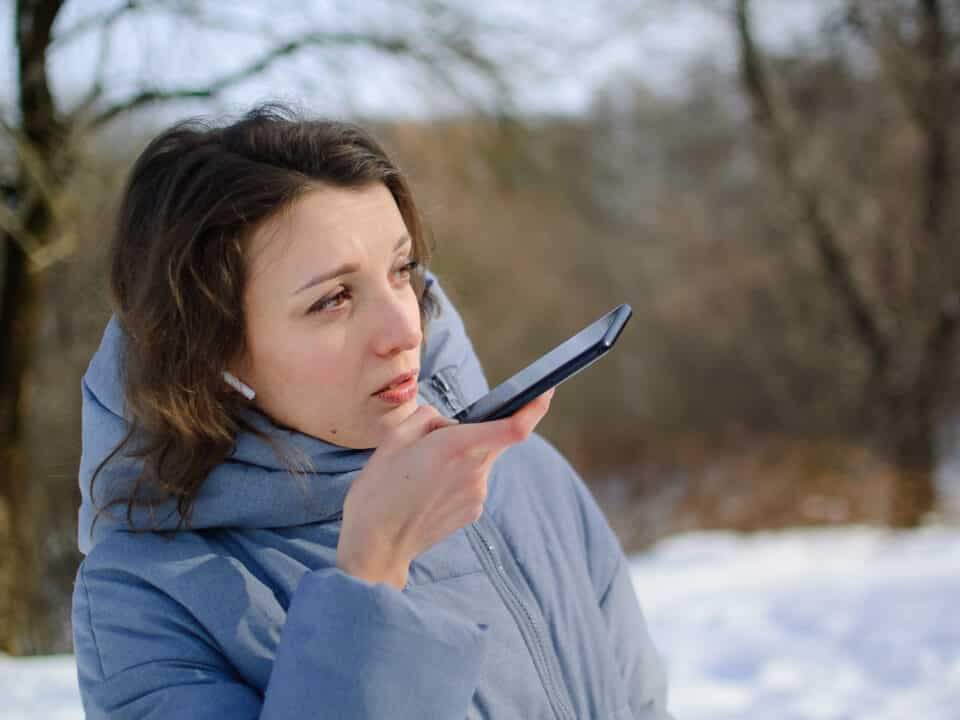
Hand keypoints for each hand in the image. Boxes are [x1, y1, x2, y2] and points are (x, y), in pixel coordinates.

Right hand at [336, 389, 554, 589]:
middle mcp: (473, 471)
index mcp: (455, 447)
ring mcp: (477, 494)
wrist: (376, 545)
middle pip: (495, 439)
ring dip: (462, 456)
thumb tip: (449, 423)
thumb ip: (428, 418)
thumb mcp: (394, 438)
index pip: (513, 427)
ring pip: (481, 459)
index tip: (545, 392)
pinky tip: (429, 489)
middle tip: (437, 441)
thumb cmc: (379, 489)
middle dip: (477, 430)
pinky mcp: (474, 511)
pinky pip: (473, 481)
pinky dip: (458, 477)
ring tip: (423, 472)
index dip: (535, 408)